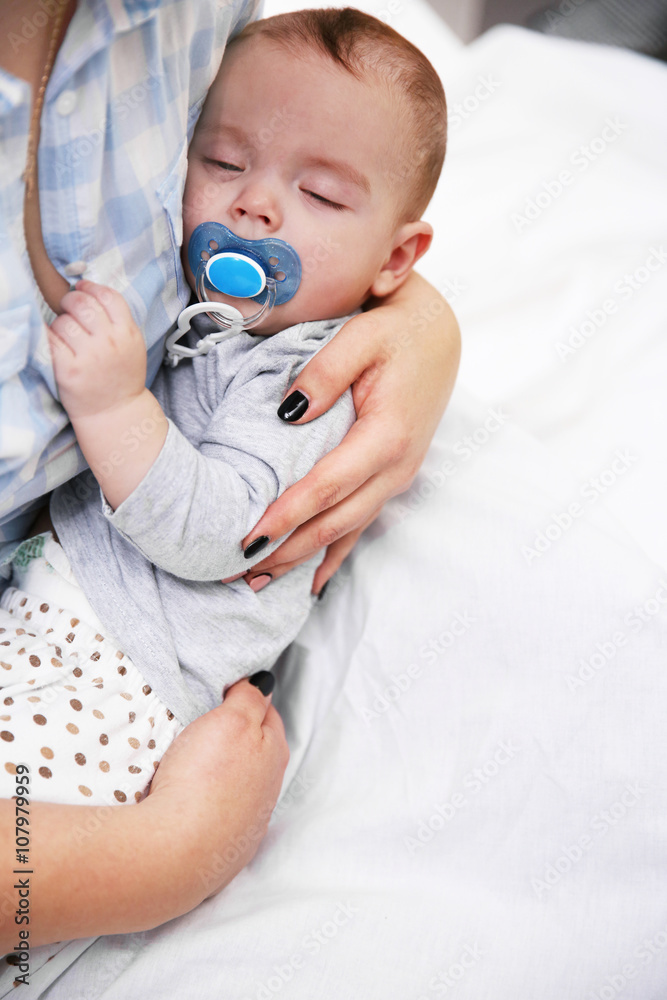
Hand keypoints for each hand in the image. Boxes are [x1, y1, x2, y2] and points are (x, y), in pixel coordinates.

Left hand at [48, 279, 145, 419]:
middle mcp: (109, 343)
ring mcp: (89, 357)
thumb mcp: (133, 345)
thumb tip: (88, 291)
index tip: (81, 288)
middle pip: (82, 304)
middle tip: (67, 309)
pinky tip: (54, 342)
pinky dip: (48, 337)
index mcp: (127, 333)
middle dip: (70, 301)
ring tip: (66, 335)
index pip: (108, 296)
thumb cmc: (122, 376)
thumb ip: (118, 320)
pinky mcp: (68, 370)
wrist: (115, 411)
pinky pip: (50, 340)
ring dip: (60, 324)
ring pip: (63, 321)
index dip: (91, 287)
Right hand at [145, 673, 288, 902]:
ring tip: (194, 767)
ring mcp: (249, 826)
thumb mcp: (231, 719)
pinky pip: (221, 818)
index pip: (269, 714)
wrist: (176, 851)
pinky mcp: (225, 852)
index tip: (225, 694)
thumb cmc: (204, 777)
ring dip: (223, 776)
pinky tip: (192, 805)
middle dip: (237, 739)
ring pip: (240, 787)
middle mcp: (269, 791)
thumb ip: (250, 698)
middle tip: (206, 727)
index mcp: (275, 753)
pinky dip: (210, 807)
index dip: (248, 700)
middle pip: (257, 752)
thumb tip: (264, 684)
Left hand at [227, 272, 460, 594]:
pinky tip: (310, 581)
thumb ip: (325, 373)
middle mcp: (395, 469)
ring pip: (345, 532)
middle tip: (234, 572)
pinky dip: (333, 555)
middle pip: (333, 523)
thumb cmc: (399, 331)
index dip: (286, 516)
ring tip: (258, 584)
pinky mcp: (391, 478)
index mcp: (386, 437)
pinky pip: (359, 526)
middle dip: (284, 552)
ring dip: (302, 559)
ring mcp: (396, 478)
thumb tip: (289, 413)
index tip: (248, 539)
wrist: (439, 335)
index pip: (326, 487)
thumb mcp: (362, 336)